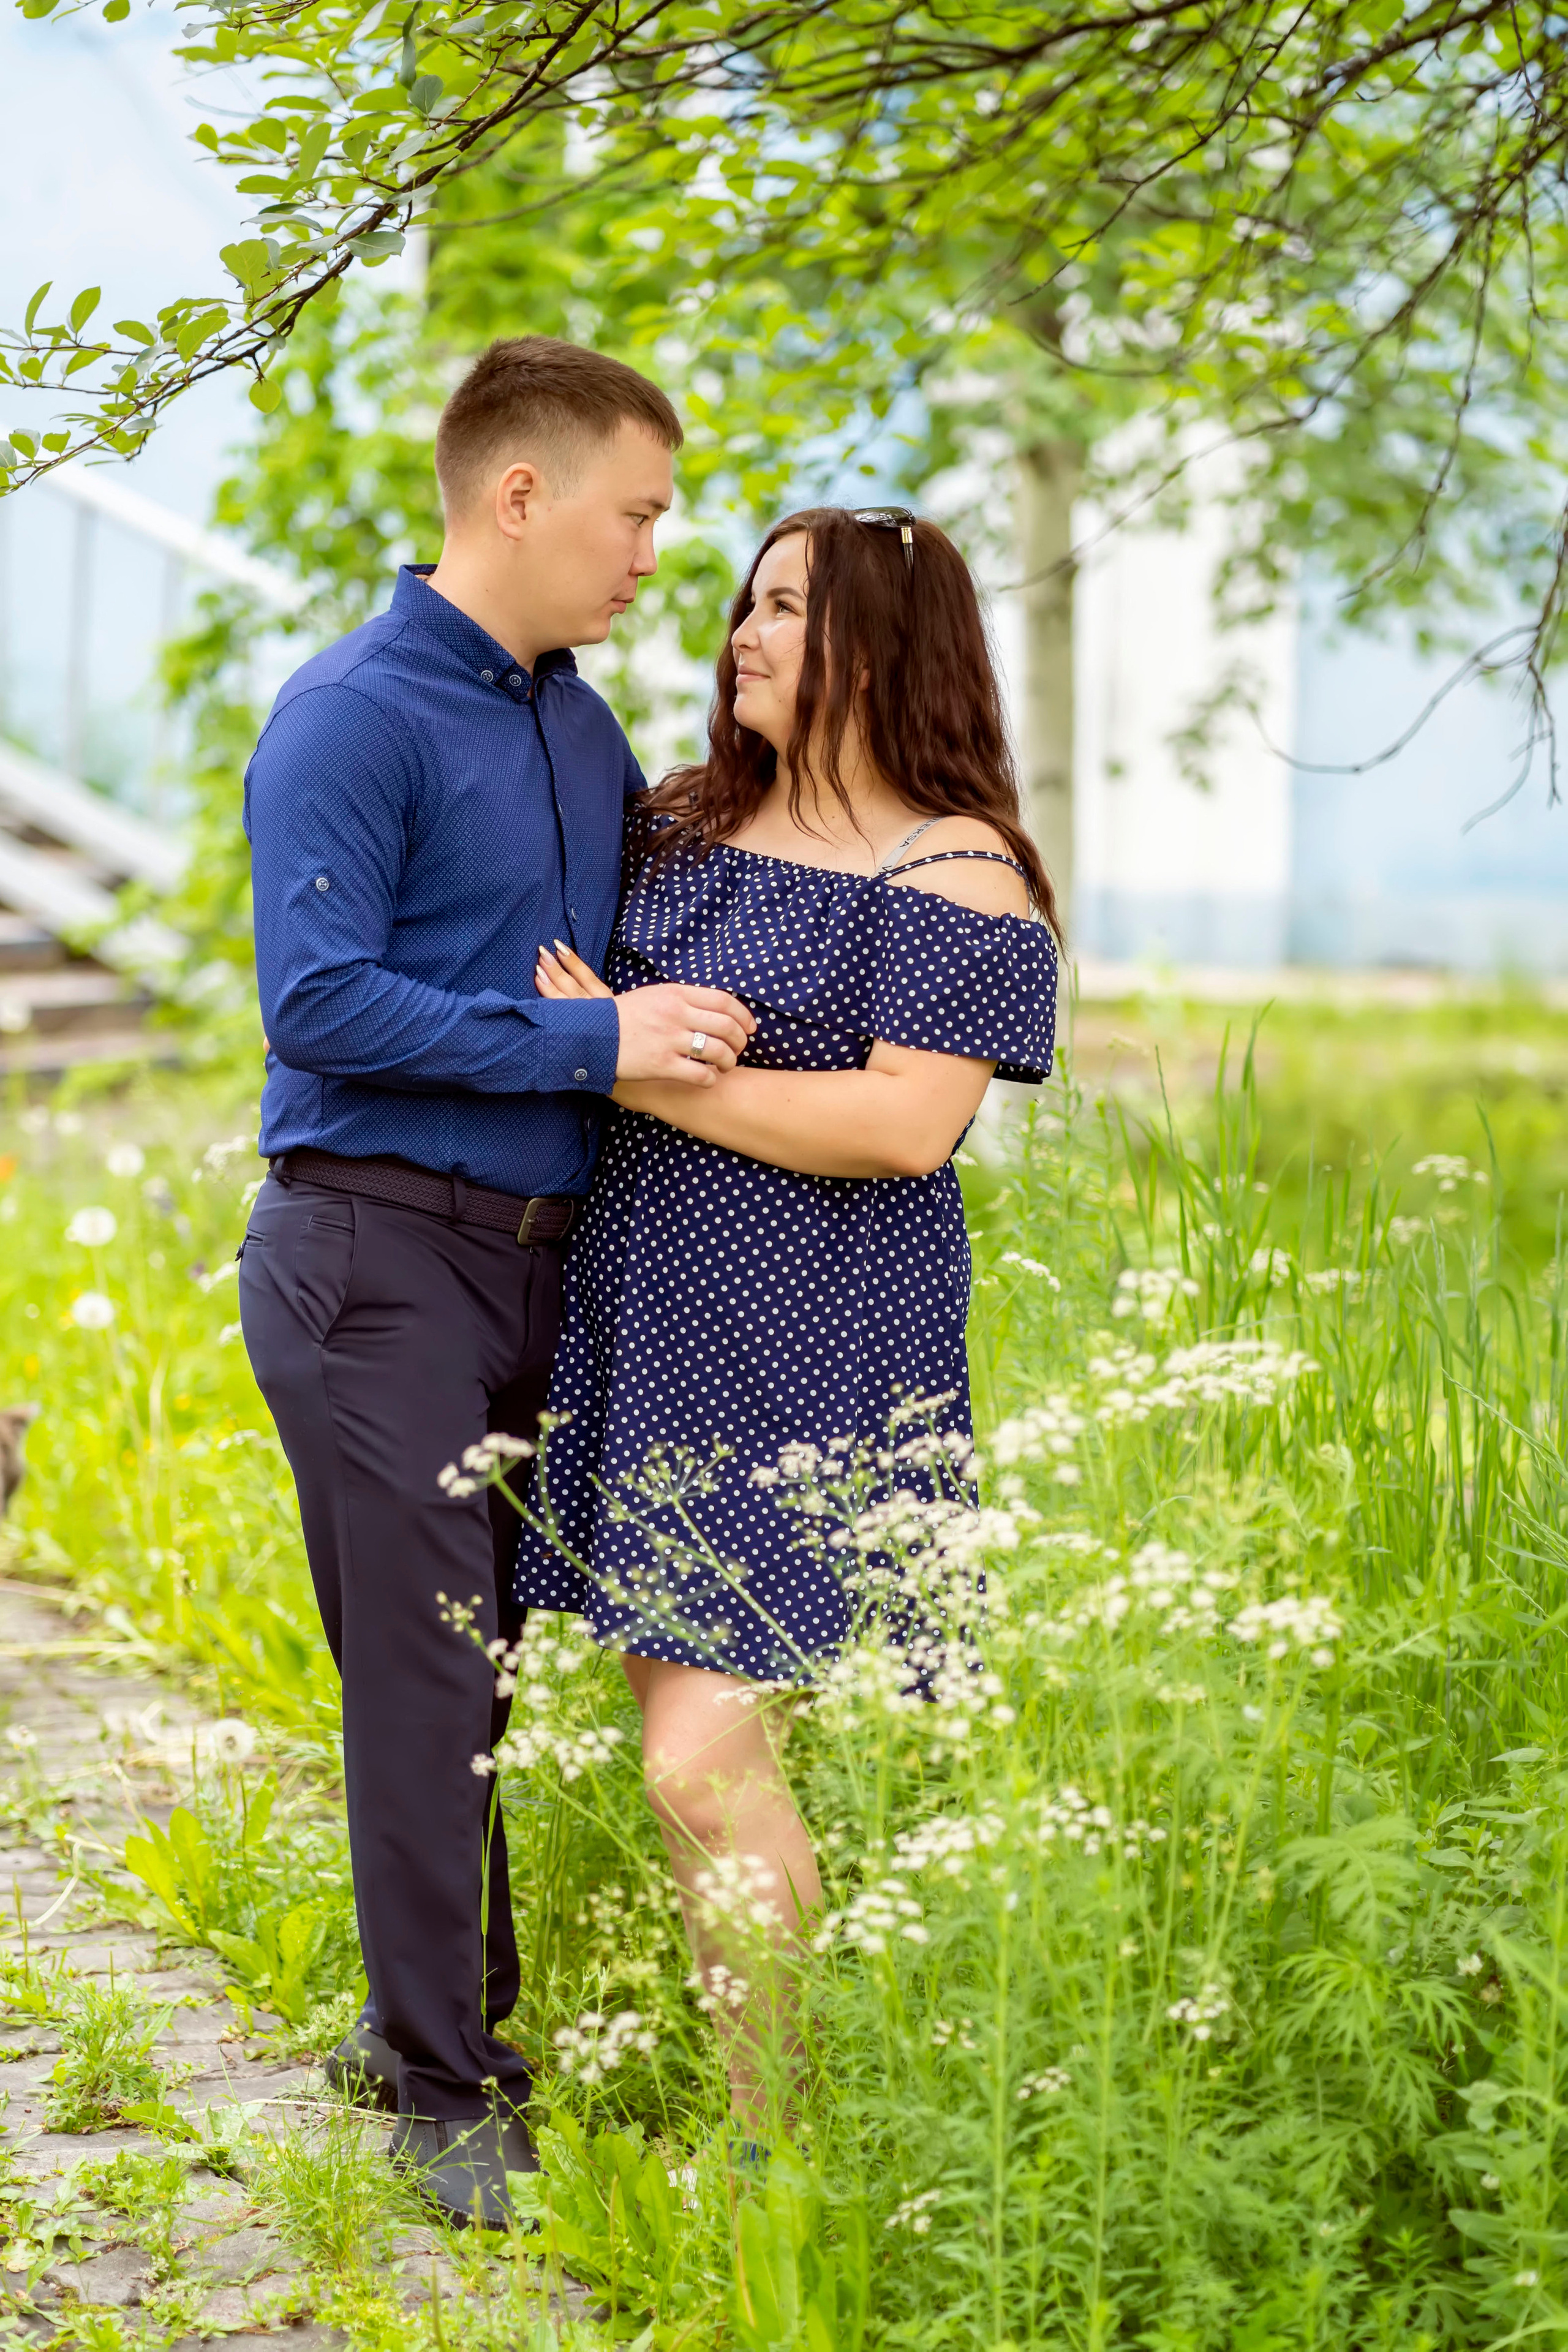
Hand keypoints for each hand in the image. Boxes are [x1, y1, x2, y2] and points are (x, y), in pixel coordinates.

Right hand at [536, 939, 753, 1086]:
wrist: (589, 1034)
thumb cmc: (622, 1017)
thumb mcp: (653, 996)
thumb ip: (683, 1000)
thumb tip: (714, 1007)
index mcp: (676, 994)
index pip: (724, 1000)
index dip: (743, 1016)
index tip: (750, 1027)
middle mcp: (676, 1014)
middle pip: (727, 1026)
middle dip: (740, 1041)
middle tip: (738, 1050)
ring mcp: (669, 1039)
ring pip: (718, 1052)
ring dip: (729, 1062)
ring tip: (724, 1066)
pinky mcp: (661, 1064)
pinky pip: (700, 1075)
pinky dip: (711, 1080)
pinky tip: (707, 1080)